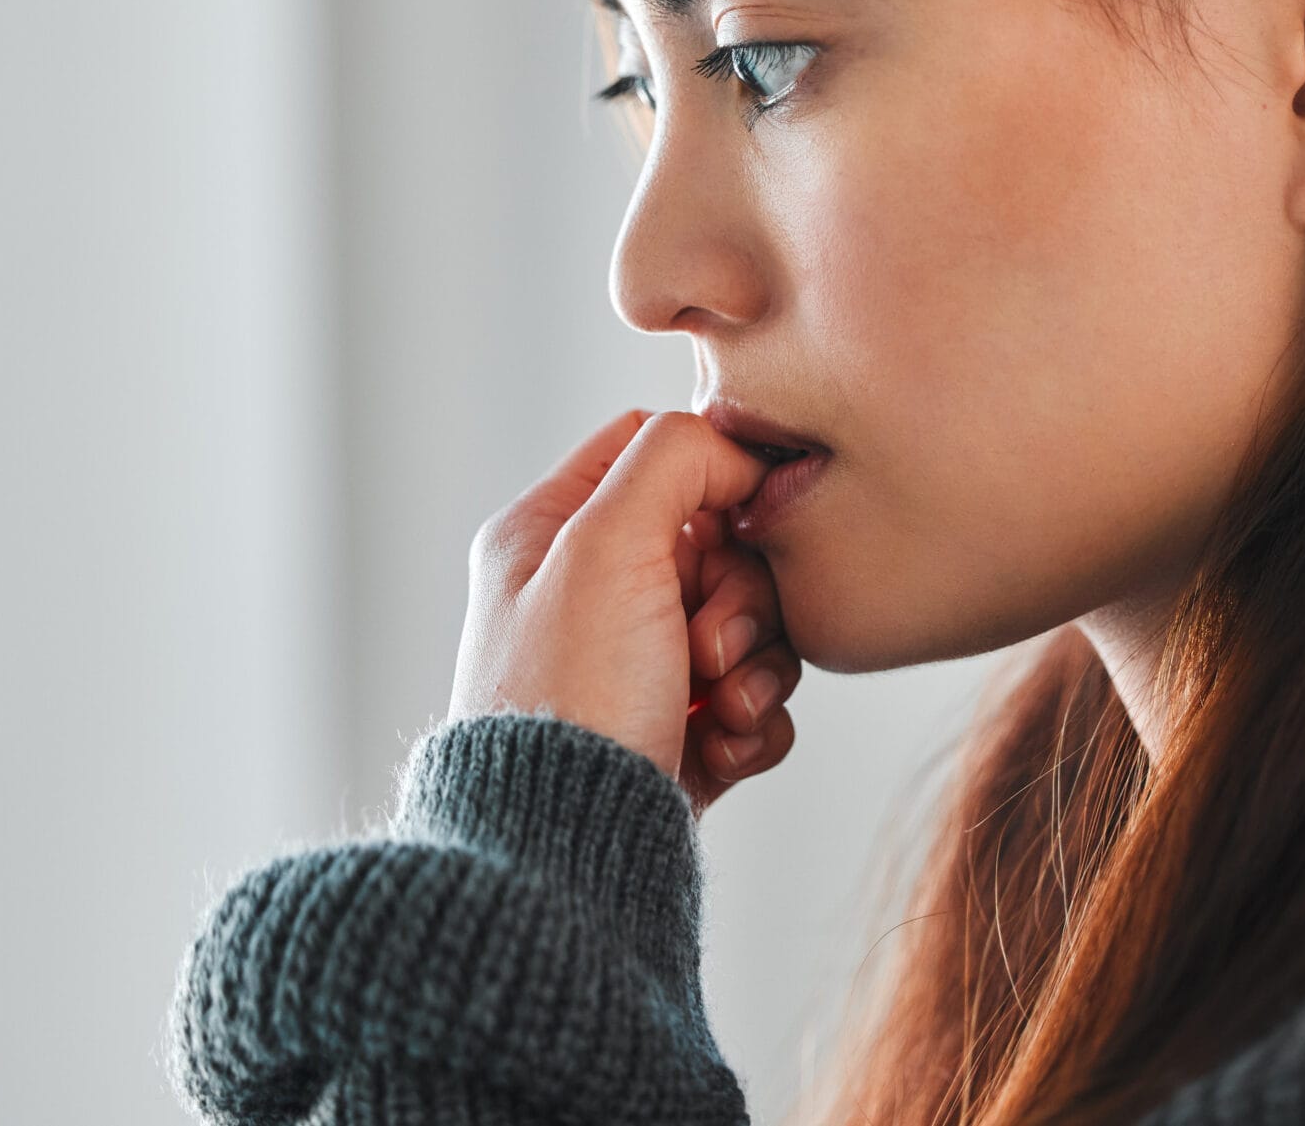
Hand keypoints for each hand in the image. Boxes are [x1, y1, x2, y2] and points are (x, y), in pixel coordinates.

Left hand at [448, 409, 803, 812]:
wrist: (564, 855)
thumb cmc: (571, 698)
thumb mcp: (605, 545)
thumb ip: (671, 460)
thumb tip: (730, 452)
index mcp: (549, 534)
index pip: (651, 449)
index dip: (714, 474)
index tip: (740, 517)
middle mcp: (588, 595)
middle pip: (718, 543)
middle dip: (740, 596)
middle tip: (709, 647)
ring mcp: (634, 667)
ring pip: (748, 624)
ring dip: (755, 665)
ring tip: (720, 708)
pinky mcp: (675, 733)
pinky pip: (753, 699)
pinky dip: (752, 723)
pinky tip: (720, 748)